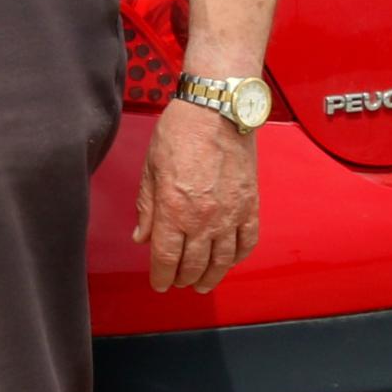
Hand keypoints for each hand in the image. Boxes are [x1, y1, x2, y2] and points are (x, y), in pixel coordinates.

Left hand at [137, 97, 259, 293]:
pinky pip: (247, 241)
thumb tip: (142, 236)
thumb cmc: (181, 131)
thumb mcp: (151, 168)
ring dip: (211, 277)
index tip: (159, 283)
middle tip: (178, 282)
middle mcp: (203, 218)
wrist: (217, 109)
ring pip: (222, 260)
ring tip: (203, 283)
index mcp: (174, 210)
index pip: (166, 258)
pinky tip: (230, 260)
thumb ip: (147, 207)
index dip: (161, 277)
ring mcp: (231, 213)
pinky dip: (238, 256)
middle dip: (183, 278)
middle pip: (194, 264)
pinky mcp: (250, 204)